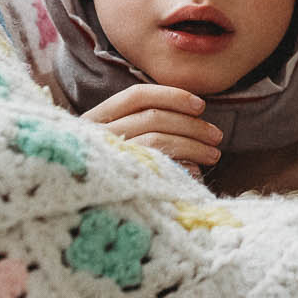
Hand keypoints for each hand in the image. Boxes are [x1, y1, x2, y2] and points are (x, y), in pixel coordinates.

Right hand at [82, 83, 222, 173]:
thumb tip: (193, 114)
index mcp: (96, 118)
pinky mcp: (116, 181)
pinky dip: (180, 165)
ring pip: (157, 140)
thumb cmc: (109, 170)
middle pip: (153, 117)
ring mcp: (104, 157)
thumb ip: (144, 123)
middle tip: (217, 136)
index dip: (171, 96)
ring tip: (213, 155)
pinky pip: (155, 167)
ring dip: (193, 145)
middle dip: (191, 125)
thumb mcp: (117, 140)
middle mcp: (97, 134)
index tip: (201, 105)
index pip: (137, 95)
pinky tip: (194, 171)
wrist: (81, 201)